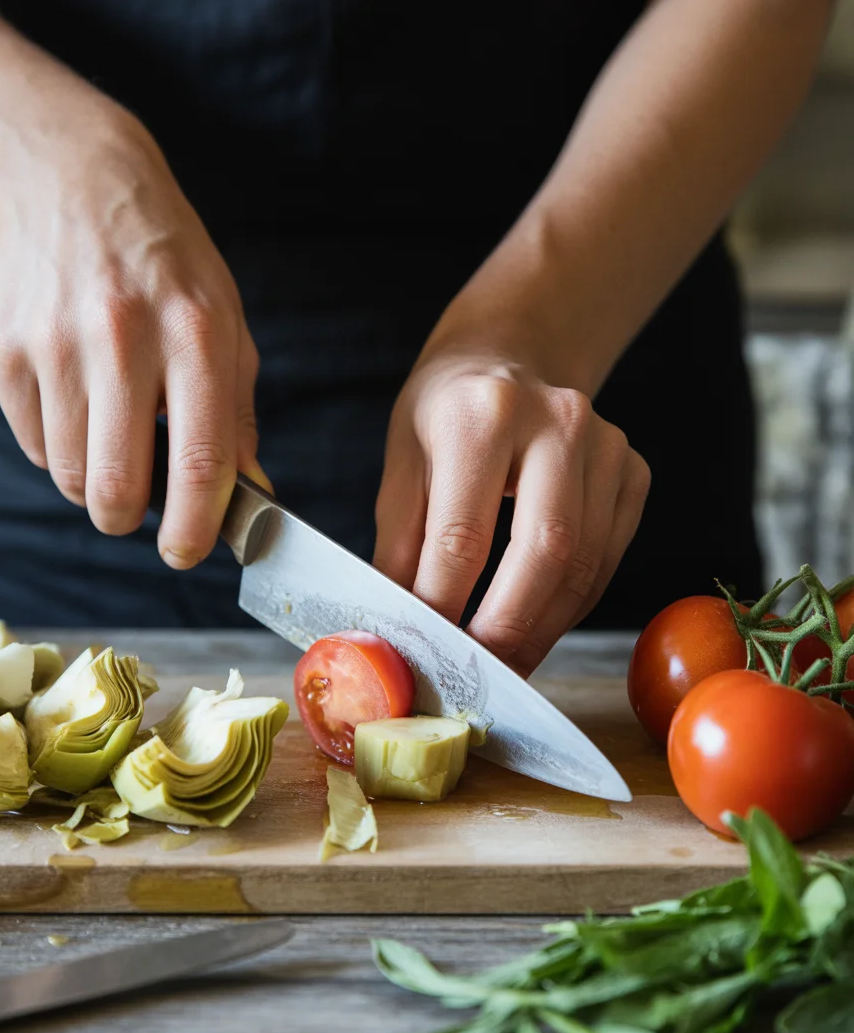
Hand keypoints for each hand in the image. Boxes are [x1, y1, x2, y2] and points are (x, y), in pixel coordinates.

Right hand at [0, 108, 267, 568]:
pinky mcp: (4, 352)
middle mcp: (121, 337)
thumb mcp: (226, 320)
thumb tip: (252, 492)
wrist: (72, 181)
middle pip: (117, 487)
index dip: (195, 527)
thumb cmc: (166, 263)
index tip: (188, 550)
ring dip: (96, 479)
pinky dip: (61, 445)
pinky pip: (35, 445)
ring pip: (71, 476)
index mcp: (194, 333)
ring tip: (113, 429)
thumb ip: (238, 412)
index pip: (199, 460)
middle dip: (131, 519)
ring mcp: (53, 344)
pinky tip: (78, 397)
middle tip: (140, 507)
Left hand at [374, 350, 649, 676]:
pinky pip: (605, 560)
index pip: (462, 536)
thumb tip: (402, 630)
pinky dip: (569, 605)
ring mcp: (606, 446)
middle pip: (544, 554)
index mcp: (482, 414)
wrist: (511, 355)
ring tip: (505, 664)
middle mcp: (556, 421)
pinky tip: (538, 624)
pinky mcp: (632, 472)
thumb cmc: (446, 413)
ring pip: (583, 566)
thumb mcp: (402, 463)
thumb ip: (401, 547)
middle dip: (509, 631)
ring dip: (543, 630)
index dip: (442, 607)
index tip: (424, 653)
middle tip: (478, 677)